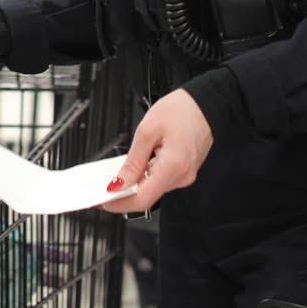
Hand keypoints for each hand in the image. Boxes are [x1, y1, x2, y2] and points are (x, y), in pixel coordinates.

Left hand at [102, 89, 213, 214]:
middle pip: (147, 196)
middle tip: (101, 186)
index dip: (119, 204)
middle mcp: (182, 177)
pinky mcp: (184, 171)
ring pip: (153, 188)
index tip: (102, 201)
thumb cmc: (181, 111)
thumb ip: (132, 161)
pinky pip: (160, 179)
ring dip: (133, 184)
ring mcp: (184, 175)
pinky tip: (134, 168)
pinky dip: (144, 176)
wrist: (205, 104)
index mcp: (173, 167)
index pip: (143, 200)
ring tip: (114, 174)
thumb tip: (119, 182)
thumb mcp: (147, 131)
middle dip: (123, 193)